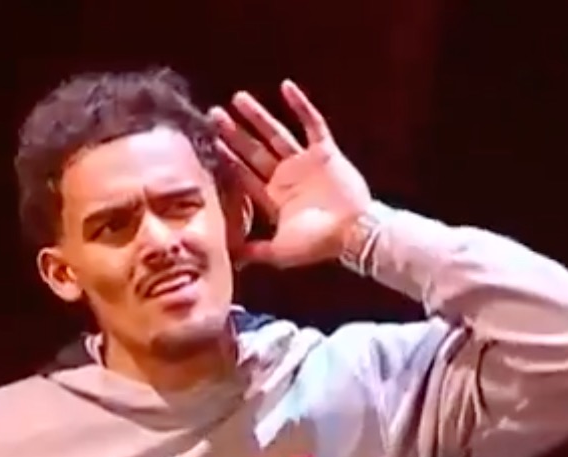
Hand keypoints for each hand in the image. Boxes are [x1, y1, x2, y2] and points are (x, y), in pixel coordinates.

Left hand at [210, 80, 373, 268]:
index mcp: (274, 200)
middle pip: (255, 151)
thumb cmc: (318, 244)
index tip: (213, 141)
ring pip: (277, 134)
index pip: (245, 175)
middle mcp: (286, 178)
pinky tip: (286, 87)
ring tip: (238, 99)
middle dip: (235, 133)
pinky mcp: (325, 152)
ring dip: (258, 117)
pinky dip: (300, 106)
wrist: (354, 232)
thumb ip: (254, 250)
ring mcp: (305, 163)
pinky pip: (312, 124)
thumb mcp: (280, 251)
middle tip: (214, 114)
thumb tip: (228, 258)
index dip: (229, 159)